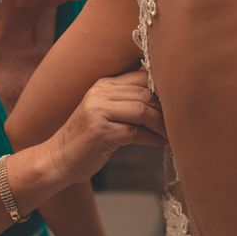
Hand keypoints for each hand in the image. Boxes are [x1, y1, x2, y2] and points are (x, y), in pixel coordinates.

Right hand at [47, 70, 166, 184]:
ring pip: (142, 110)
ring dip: (161, 125)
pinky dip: (151, 138)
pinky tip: (160, 143)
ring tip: (170, 134)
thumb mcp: (105, 111)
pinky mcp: (100, 132)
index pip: (140, 77)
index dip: (162, 89)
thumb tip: (166, 97)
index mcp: (103, 84)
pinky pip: (135, 132)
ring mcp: (98, 112)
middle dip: (165, 109)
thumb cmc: (88, 137)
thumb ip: (128, 101)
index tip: (176, 103)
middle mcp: (99, 93)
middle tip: (178, 121)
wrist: (58, 158)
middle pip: (144, 93)